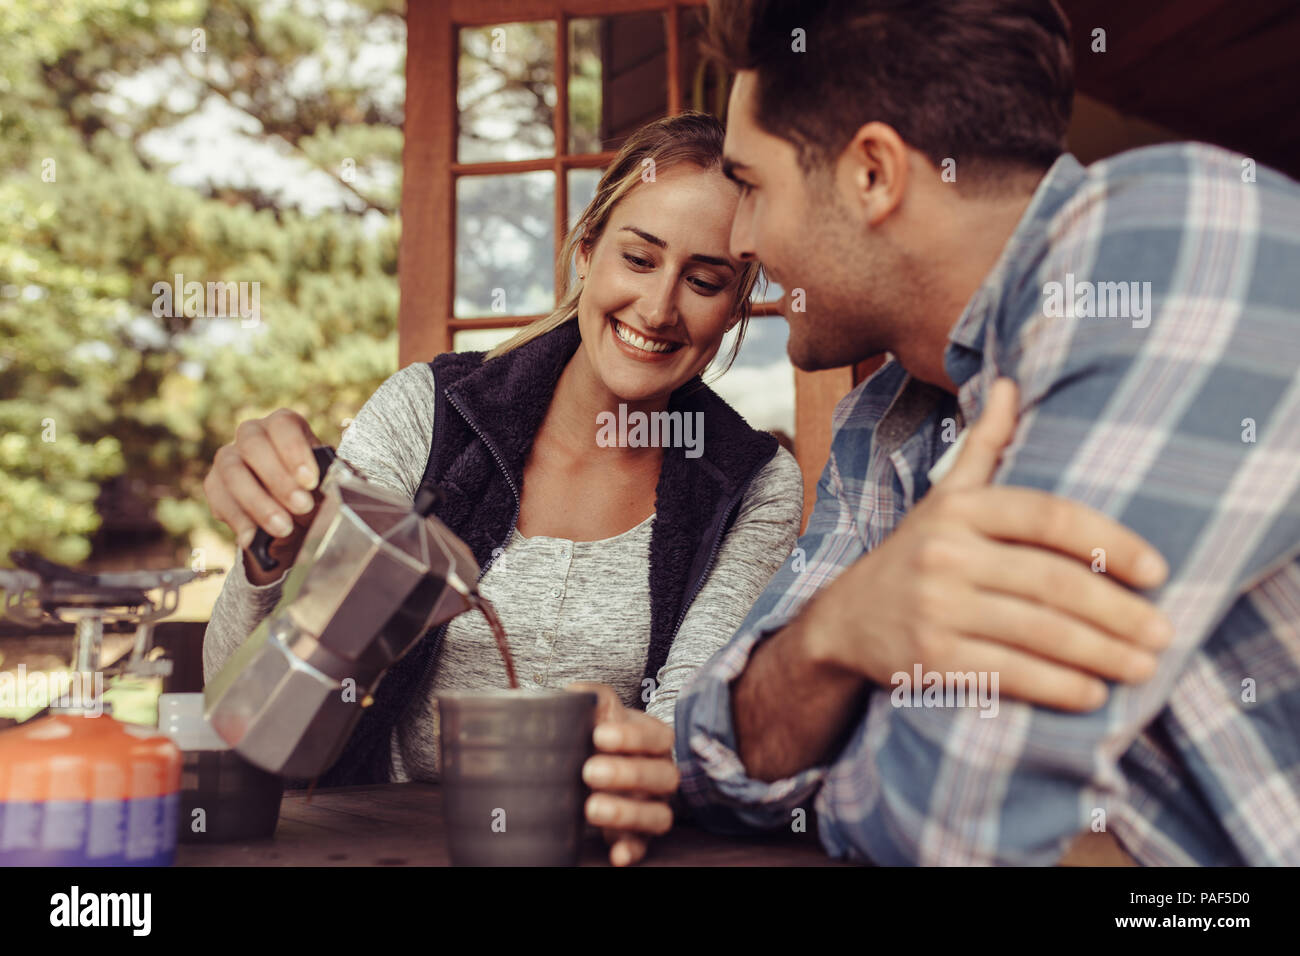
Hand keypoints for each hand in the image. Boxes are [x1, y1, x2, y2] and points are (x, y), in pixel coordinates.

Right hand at [203, 408, 323, 584]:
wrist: (292, 514)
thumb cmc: (313, 491)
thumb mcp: (325, 485)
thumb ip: (325, 487)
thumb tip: (325, 499)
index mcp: (284, 426)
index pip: (283, 425)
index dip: (294, 450)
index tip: (310, 481)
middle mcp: (253, 434)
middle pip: (253, 444)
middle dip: (278, 479)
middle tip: (302, 507)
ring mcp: (229, 457)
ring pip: (232, 471)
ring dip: (258, 502)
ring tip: (283, 528)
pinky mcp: (215, 483)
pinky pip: (218, 497)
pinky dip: (238, 519)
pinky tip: (253, 537)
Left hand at [567, 682, 677, 865]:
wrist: (600, 763)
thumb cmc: (602, 734)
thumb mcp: (601, 713)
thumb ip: (593, 700)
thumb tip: (575, 694)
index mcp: (656, 741)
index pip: (656, 738)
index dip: (632, 738)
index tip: (599, 735)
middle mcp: (662, 775)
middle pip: (662, 776)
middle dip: (627, 774)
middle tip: (589, 771)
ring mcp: (654, 806)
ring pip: (658, 816)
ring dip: (627, 813)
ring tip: (591, 808)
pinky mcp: (639, 836)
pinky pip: (643, 848)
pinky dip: (631, 851)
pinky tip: (616, 855)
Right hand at [808, 378, 1174, 710]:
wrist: (843, 620)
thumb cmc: (914, 554)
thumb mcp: (943, 498)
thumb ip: (982, 446)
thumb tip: (1010, 383)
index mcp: (959, 509)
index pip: (1048, 516)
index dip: (1110, 541)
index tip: (1157, 571)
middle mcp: (944, 553)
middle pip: (1052, 581)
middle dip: (1118, 612)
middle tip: (1164, 634)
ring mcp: (935, 607)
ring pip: (1037, 631)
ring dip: (1101, 654)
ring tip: (1144, 667)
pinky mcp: (929, 658)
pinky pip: (1008, 674)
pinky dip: (1057, 687)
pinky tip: (1093, 694)